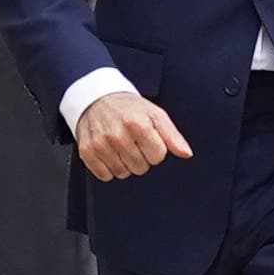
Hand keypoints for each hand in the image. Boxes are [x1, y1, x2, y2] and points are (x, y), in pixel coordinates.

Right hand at [75, 92, 191, 180]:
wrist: (97, 99)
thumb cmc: (129, 108)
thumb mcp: (155, 115)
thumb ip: (172, 135)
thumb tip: (186, 153)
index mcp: (137, 123)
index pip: (157, 157)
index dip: (156, 150)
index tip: (149, 140)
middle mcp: (116, 134)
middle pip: (140, 168)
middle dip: (141, 158)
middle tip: (134, 142)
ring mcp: (100, 144)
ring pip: (123, 173)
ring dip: (125, 164)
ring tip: (122, 146)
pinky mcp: (87, 151)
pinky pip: (104, 175)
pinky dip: (109, 168)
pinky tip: (110, 153)